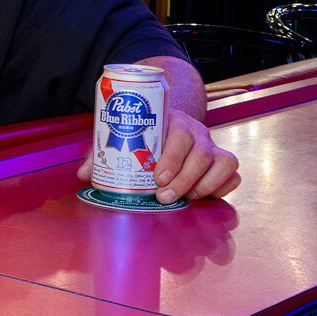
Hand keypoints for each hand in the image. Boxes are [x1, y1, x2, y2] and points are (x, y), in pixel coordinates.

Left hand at [76, 110, 240, 202]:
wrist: (170, 116)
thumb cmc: (144, 132)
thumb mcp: (124, 136)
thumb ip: (105, 153)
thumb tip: (83, 175)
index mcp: (172, 121)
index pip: (179, 135)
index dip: (172, 158)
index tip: (157, 179)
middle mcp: (196, 131)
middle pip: (202, 152)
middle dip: (184, 178)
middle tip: (164, 197)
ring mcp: (212, 145)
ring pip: (223, 162)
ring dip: (204, 184)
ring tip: (185, 198)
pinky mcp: (222, 160)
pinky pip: (233, 172)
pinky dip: (223, 187)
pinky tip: (205, 196)